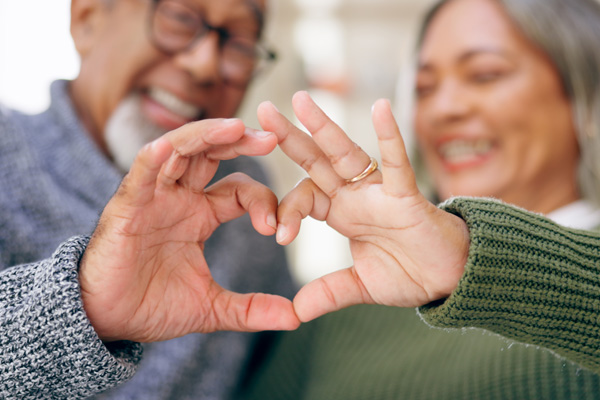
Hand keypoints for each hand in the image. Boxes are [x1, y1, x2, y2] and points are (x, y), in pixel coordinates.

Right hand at [79, 118, 299, 341]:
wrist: (106, 321)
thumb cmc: (152, 305)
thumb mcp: (211, 307)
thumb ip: (251, 309)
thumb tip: (295, 318)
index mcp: (201, 215)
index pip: (239, 190)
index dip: (262, 200)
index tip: (277, 228)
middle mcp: (179, 198)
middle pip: (212, 154)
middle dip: (241, 142)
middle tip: (272, 138)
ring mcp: (153, 197)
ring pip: (180, 151)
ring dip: (207, 135)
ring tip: (237, 128)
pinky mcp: (126, 206)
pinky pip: (139, 174)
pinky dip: (153, 158)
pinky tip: (167, 147)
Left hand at [257, 92, 469, 321]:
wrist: (450, 279)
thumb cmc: (409, 272)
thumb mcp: (361, 285)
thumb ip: (329, 292)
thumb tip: (295, 312)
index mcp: (341, 212)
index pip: (304, 196)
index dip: (286, 211)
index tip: (278, 237)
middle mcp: (355, 196)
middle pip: (316, 160)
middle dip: (290, 136)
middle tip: (263, 110)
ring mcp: (379, 193)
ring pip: (347, 153)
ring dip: (324, 127)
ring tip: (300, 99)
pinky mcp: (406, 196)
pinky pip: (397, 164)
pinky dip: (390, 138)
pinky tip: (381, 107)